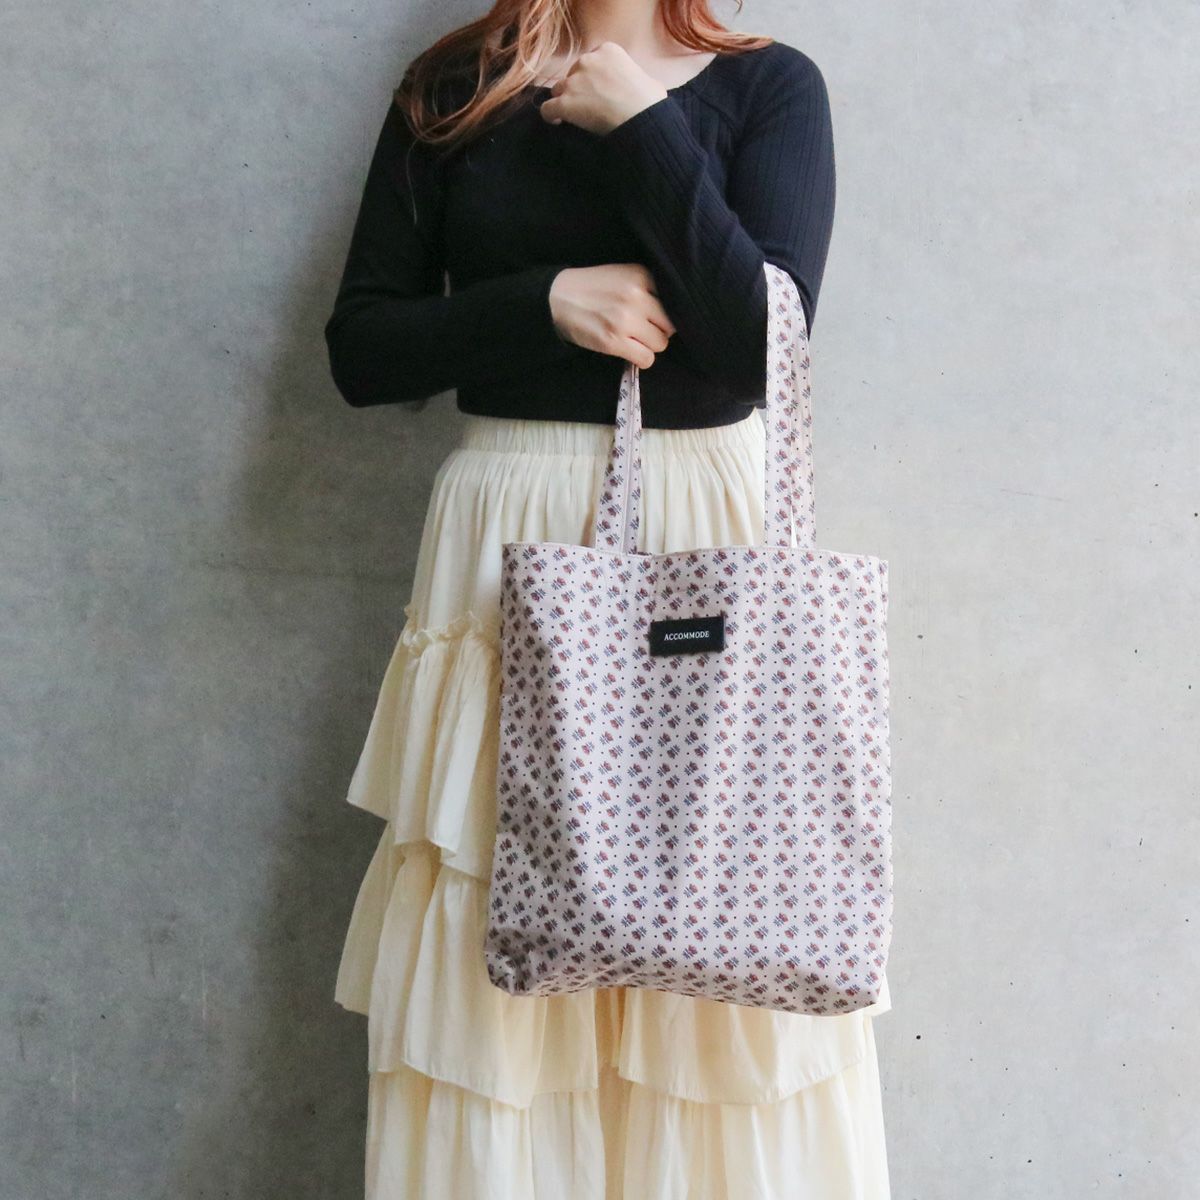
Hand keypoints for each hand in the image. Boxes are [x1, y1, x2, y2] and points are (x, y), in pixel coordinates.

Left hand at [538, 42, 669, 135]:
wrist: (641, 117)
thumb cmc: (649, 101)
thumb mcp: (647, 79)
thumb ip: (633, 76)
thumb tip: (638, 86)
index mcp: (607, 50)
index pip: (590, 62)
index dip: (591, 77)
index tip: (597, 91)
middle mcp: (586, 61)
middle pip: (572, 74)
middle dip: (578, 88)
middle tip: (588, 106)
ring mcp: (574, 82)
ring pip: (558, 90)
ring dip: (564, 101)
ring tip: (573, 116)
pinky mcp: (565, 103)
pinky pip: (547, 109)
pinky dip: (551, 115)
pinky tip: (557, 122)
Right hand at [548, 263, 675, 368]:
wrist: (558, 298)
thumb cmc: (593, 288)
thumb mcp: (623, 274)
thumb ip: (648, 287)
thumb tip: (674, 315)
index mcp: (641, 275)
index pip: (673, 303)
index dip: (664, 313)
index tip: (652, 316)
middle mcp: (636, 296)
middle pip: (670, 326)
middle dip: (659, 331)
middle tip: (642, 330)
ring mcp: (625, 320)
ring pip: (660, 344)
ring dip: (649, 345)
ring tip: (633, 339)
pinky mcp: (614, 341)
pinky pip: (646, 359)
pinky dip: (640, 359)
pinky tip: (629, 350)